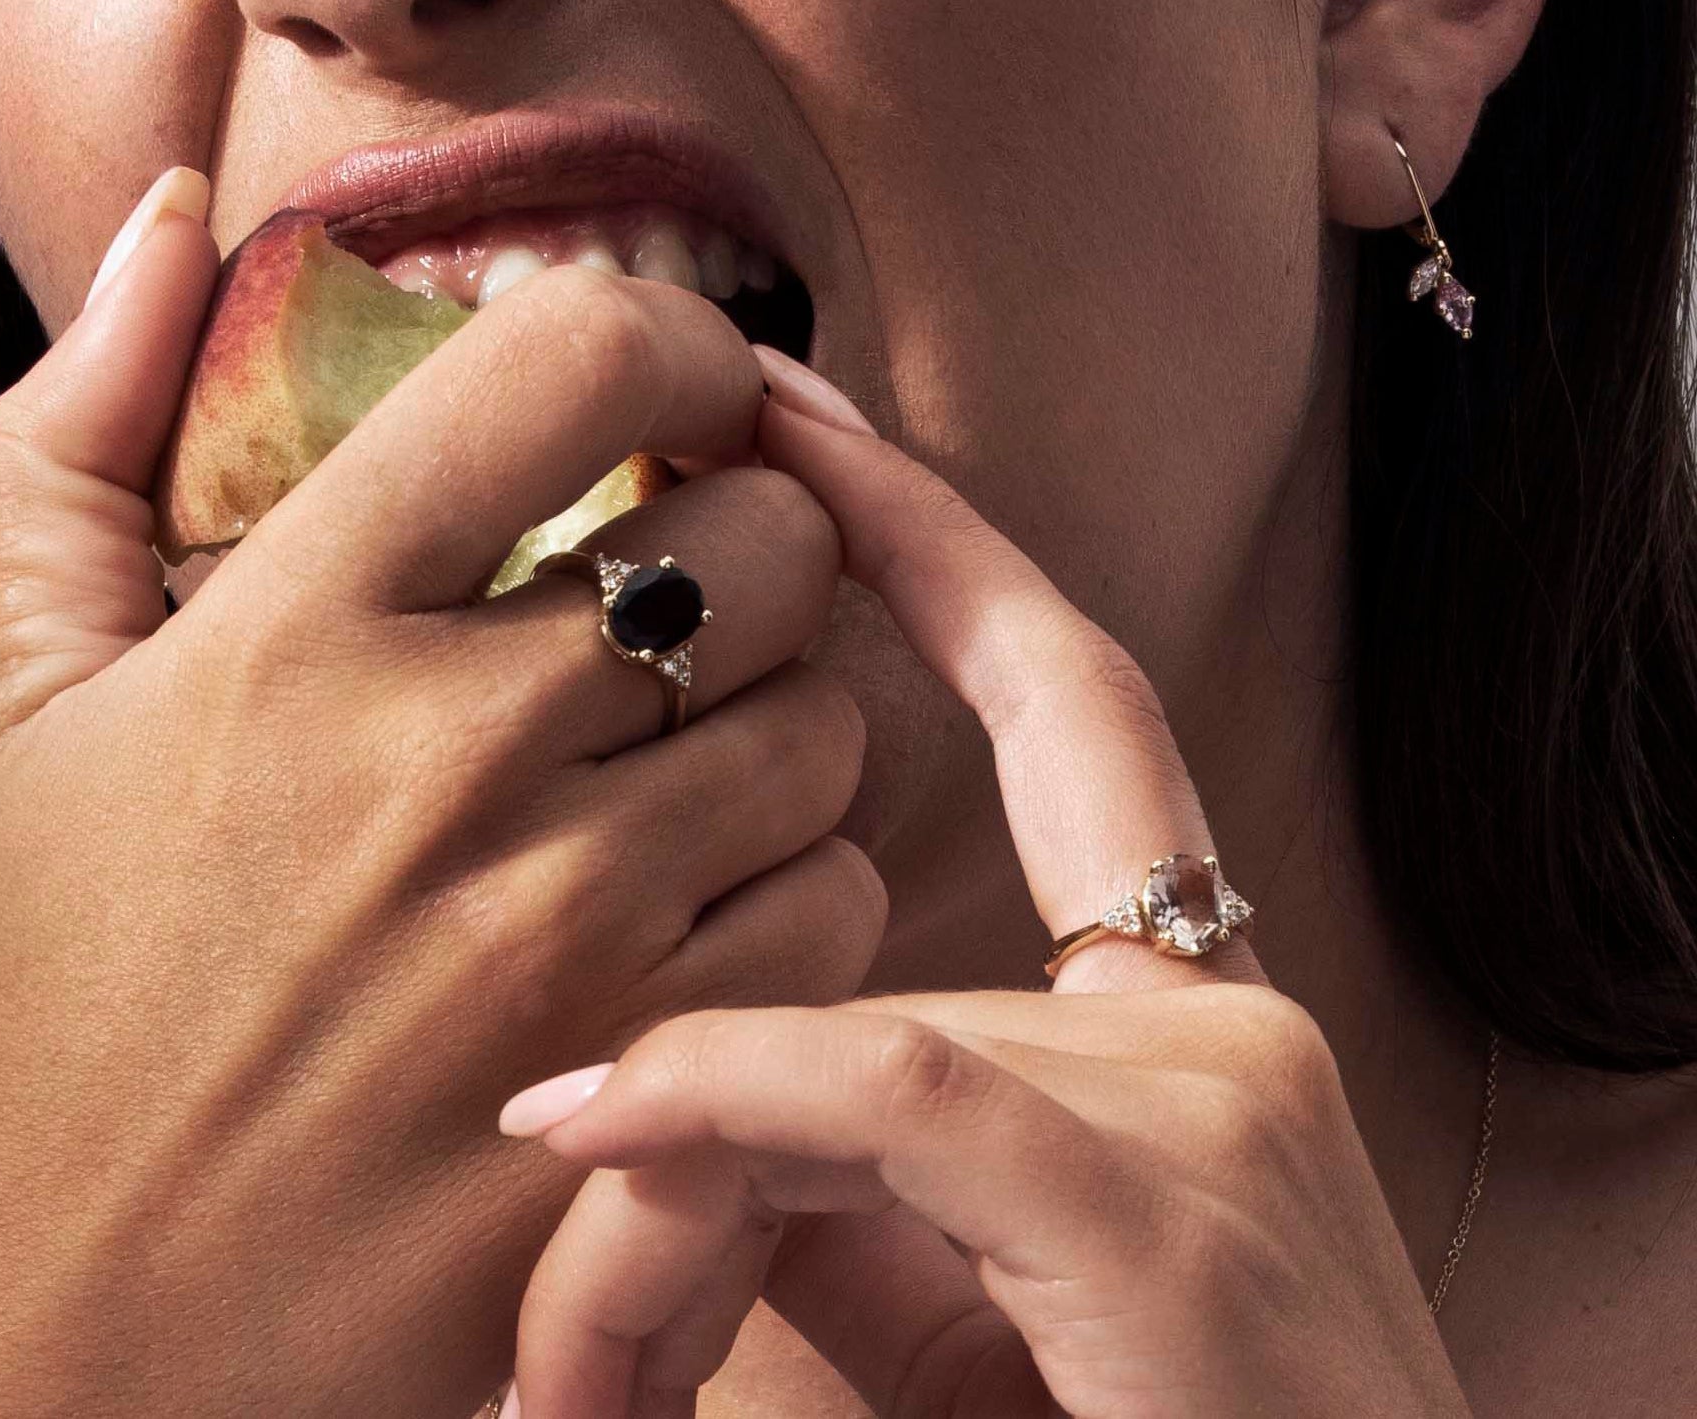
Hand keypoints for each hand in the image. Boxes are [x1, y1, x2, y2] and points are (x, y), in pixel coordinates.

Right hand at [0, 175, 884, 1418]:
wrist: (64, 1343)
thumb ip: (76, 430)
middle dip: (748, 535)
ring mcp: (571, 933)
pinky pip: (843, 900)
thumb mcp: (24, 699)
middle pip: (772, 536)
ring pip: (831, 720)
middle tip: (672, 587)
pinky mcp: (654, 1084)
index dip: (670, 335)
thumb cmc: (45, 1000)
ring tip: (663, 757)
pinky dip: (796, 884)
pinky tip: (684, 908)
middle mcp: (455, 757)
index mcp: (300, 625)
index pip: (587, 355)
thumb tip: (165, 219)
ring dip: (776, 713)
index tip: (664, 386)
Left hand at [497, 356, 1472, 1418]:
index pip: (1065, 699)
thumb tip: (639, 1094)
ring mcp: (1211, 1101)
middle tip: (524, 1136)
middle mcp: (1216, 1018)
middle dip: (683, 1026)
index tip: (793, 418)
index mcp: (1180, 1019)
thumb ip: (836, 1175)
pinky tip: (577, 1134)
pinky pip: (887, 1088)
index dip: (937, 539)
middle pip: (868, 928)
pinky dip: (713, 1103)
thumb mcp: (966, 1308)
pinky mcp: (1166, 1209)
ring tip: (556, 1387)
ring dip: (666, 1207)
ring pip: (843, 1035)